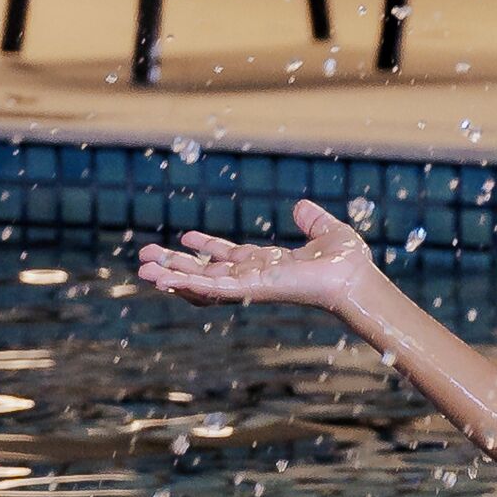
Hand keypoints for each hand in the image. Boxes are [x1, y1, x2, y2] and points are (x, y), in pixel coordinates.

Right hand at [136, 199, 384, 312]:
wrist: (354, 276)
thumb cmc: (346, 261)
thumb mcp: (325, 231)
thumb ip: (311, 219)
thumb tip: (301, 207)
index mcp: (265, 263)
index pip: (227, 257)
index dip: (205, 249)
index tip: (183, 239)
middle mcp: (252, 276)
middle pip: (205, 272)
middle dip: (175, 266)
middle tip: (144, 260)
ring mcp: (248, 285)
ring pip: (200, 283)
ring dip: (171, 278)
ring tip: (143, 272)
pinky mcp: (248, 290)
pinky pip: (211, 289)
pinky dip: (187, 284)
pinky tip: (164, 279)